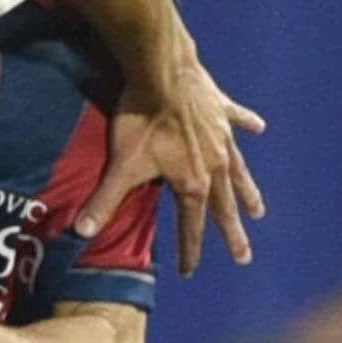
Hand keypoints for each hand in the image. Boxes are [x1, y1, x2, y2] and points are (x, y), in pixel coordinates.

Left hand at [85, 50, 265, 274]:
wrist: (160, 71)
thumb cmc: (140, 119)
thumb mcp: (122, 165)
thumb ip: (104, 201)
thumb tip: (81, 233)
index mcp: (193, 184)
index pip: (191, 226)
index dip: (189, 251)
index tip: (189, 272)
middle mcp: (215, 166)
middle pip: (224, 207)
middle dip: (232, 234)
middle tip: (244, 257)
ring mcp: (222, 137)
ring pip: (238, 171)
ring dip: (248, 192)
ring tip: (257, 212)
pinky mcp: (221, 109)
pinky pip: (239, 119)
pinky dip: (248, 123)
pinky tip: (260, 127)